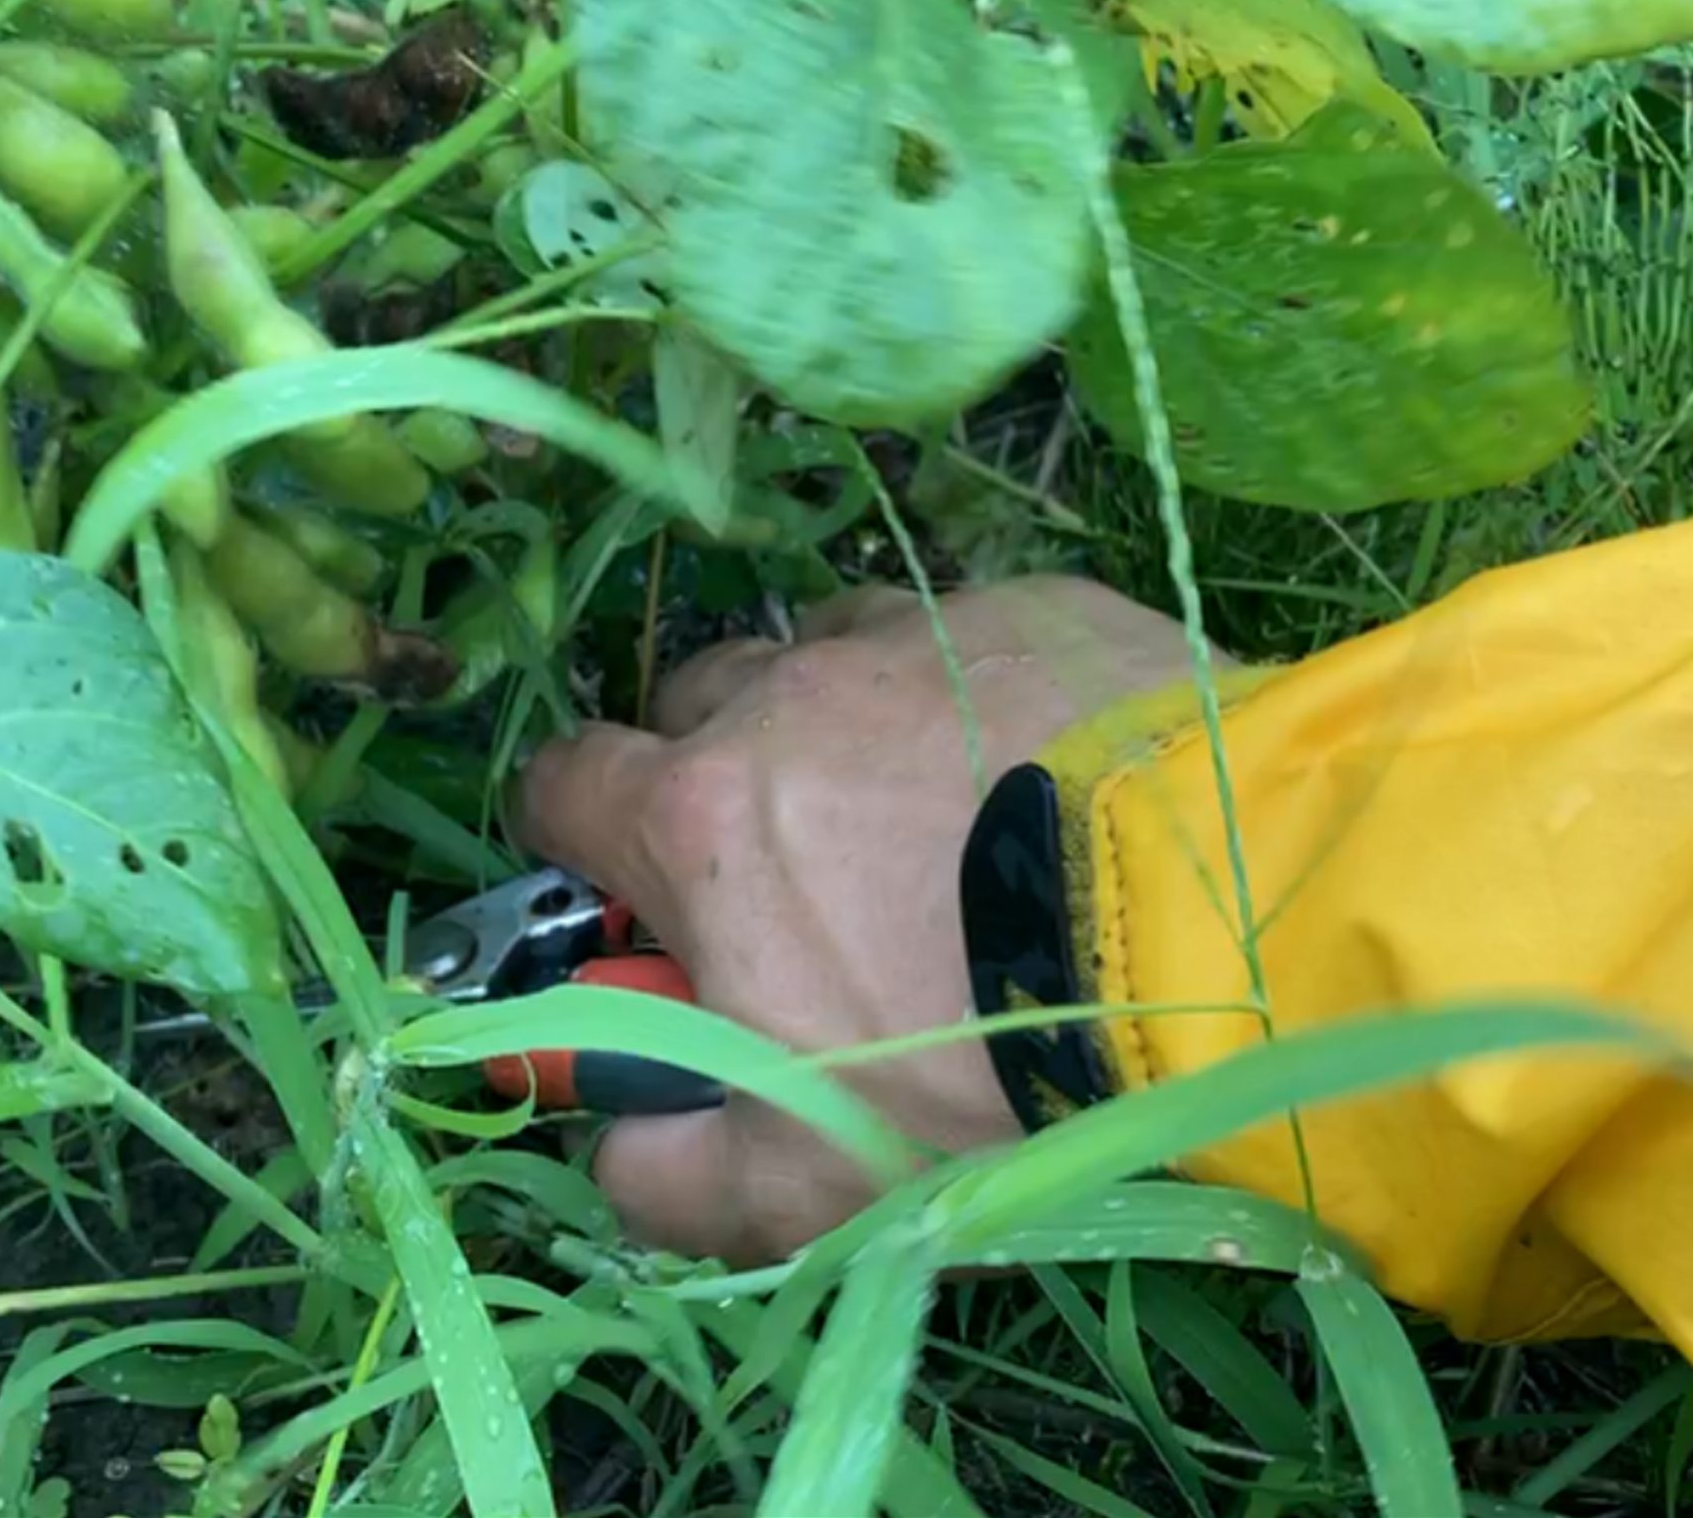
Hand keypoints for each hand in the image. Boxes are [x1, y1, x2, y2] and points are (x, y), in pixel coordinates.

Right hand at [515, 577, 1203, 1262]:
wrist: (1225, 948)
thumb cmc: (983, 1068)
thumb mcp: (802, 1183)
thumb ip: (667, 1172)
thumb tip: (618, 1144)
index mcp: (698, 821)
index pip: (562, 784)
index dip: (576, 834)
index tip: (627, 886)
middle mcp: (784, 697)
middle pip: (688, 700)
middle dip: (709, 768)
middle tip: (795, 866)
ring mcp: (913, 636)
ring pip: (823, 651)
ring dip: (835, 716)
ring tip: (923, 807)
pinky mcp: (1037, 606)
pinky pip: (959, 631)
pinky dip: (966, 687)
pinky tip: (1039, 765)